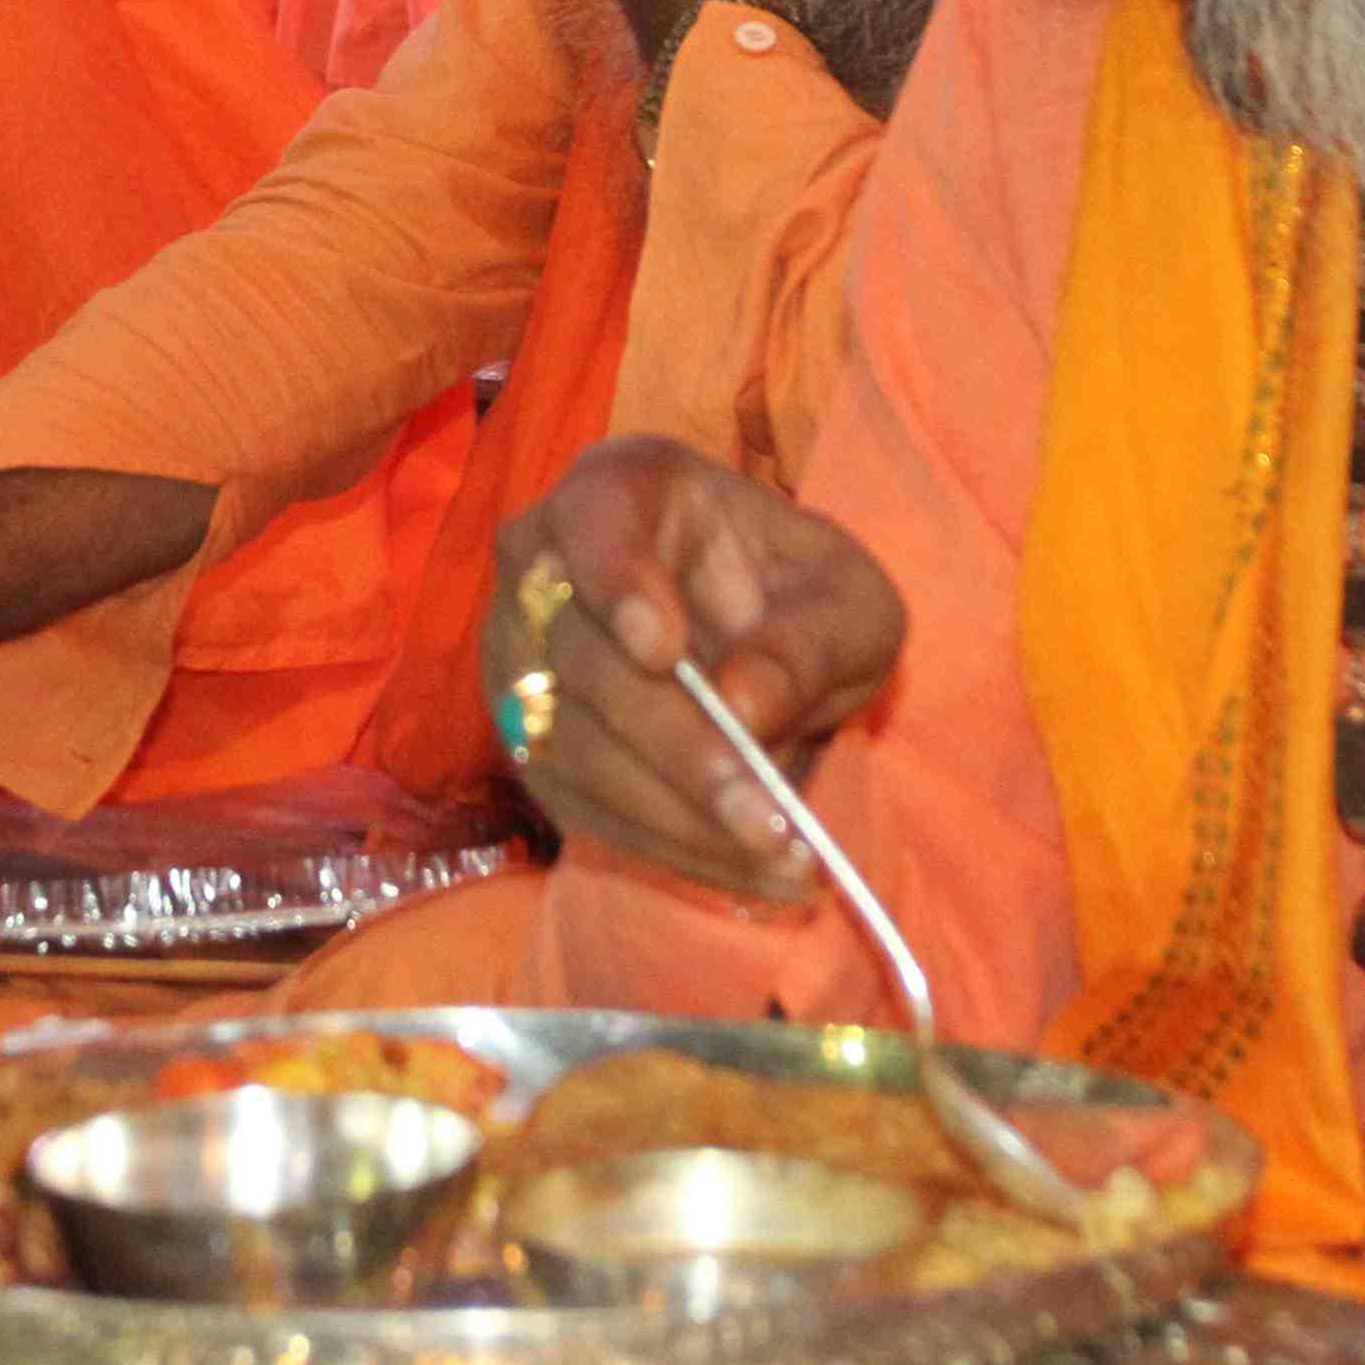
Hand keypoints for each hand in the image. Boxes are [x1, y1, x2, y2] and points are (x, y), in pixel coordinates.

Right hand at [482, 435, 903, 901]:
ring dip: (677, 814)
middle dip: (679, 747)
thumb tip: (744, 706)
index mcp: (618, 492)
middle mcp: (542, 568)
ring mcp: (519, 660)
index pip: (591, 521)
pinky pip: (581, 806)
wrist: (758, 646)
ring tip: (779, 856)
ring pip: (572, 745)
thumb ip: (809, 640)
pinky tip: (748, 872)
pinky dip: (667, 847)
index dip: (615, 581)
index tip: (662, 651)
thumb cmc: (798, 598)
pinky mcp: (530, 745)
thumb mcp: (846, 603)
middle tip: (767, 814)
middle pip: (582, 658)